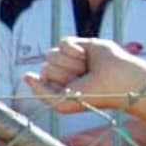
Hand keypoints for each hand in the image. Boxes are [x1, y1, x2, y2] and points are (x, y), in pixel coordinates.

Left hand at [23, 37, 145, 114]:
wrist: (118, 80)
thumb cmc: (93, 95)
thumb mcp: (61, 103)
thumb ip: (40, 92)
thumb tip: (26, 75)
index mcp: (55, 87)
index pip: (40, 79)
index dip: (55, 83)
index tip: (72, 89)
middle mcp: (61, 72)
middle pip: (46, 66)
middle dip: (64, 73)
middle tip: (83, 78)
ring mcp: (69, 58)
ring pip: (51, 54)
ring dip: (69, 63)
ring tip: (86, 68)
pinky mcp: (80, 44)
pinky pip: (62, 43)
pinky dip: (71, 49)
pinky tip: (84, 55)